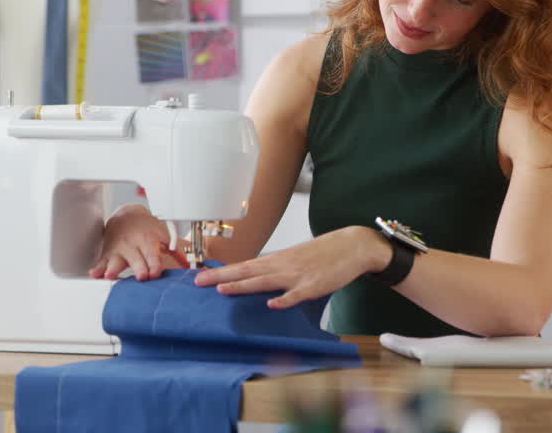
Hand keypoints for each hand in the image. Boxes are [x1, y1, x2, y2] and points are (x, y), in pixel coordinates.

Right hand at [88, 203, 188, 280]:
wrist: (127, 214)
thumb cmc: (148, 228)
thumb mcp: (165, 235)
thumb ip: (178, 250)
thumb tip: (193, 266)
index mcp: (150, 241)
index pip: (153, 255)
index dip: (155, 264)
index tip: (156, 273)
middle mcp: (134, 245)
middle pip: (137, 259)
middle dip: (139, 267)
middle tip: (142, 276)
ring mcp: (121, 249)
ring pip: (117, 259)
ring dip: (114, 267)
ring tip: (111, 274)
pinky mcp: (109, 253)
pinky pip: (102, 260)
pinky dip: (98, 267)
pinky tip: (94, 274)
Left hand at [193, 226, 390, 308]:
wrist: (352, 246)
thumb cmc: (324, 254)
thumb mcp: (295, 258)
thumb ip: (276, 269)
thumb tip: (256, 278)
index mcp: (278, 260)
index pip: (244, 265)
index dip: (222, 271)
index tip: (201, 275)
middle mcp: (283, 265)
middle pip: (247, 271)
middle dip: (222, 276)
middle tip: (199, 282)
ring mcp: (297, 276)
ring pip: (265, 281)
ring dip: (243, 285)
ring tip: (223, 289)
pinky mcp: (314, 285)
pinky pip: (296, 294)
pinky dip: (284, 299)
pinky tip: (272, 304)